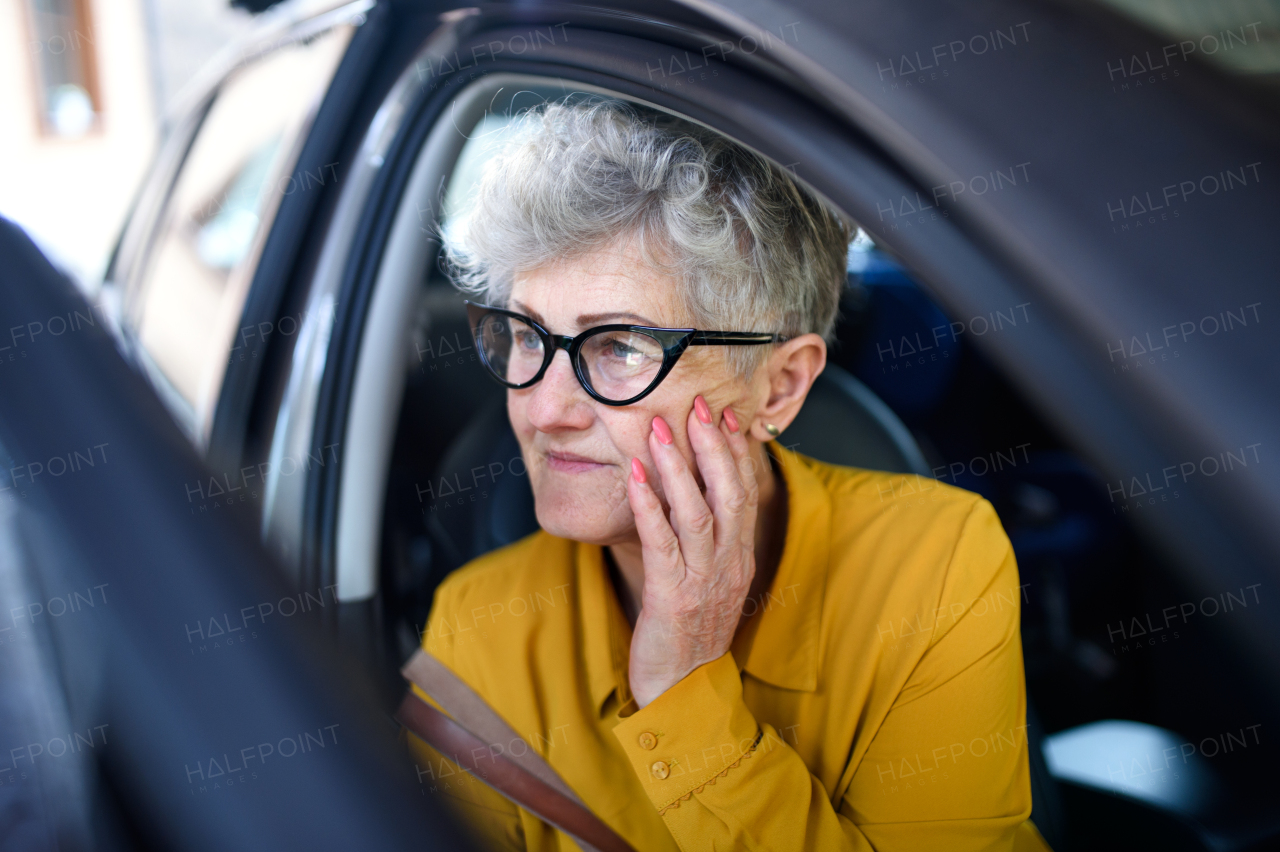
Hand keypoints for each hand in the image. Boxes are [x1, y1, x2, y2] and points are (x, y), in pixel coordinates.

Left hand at [625, 395, 759, 707]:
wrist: (683, 693)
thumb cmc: (687, 633)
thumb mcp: (707, 583)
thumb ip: (707, 542)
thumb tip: (694, 498)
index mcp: (740, 558)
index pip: (745, 493)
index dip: (736, 451)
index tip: (726, 413)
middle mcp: (729, 565)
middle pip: (729, 493)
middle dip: (712, 446)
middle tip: (697, 404)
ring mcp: (704, 582)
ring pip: (698, 513)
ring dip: (679, 466)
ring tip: (659, 427)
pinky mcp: (672, 598)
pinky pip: (661, 544)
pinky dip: (648, 506)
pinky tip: (635, 476)